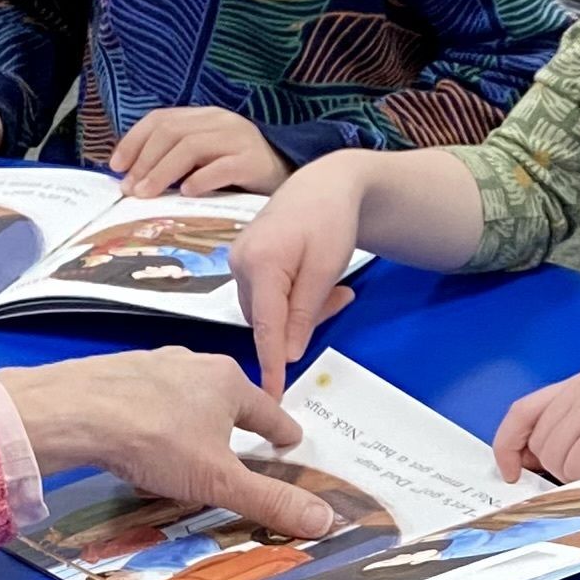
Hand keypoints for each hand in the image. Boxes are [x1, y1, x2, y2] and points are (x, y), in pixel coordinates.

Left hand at [0, 347, 340, 538]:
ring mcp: (152, 365)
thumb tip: (325, 519)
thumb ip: (270, 500)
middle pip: (225, 398)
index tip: (291, 442)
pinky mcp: (116, 373)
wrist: (74, 411)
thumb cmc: (156, 441)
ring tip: (184, 450)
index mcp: (228, 382)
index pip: (268, 411)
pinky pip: (145, 399)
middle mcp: (193, 364)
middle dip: (232, 423)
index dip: (281, 432)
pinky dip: (151, 420)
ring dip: (189, 421)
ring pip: (183, 396)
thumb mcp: (219, 480)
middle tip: (236, 448)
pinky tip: (139, 444)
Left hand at [106, 105, 292, 199]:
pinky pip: (222, 167)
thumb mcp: (205, 158)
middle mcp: (220, 121)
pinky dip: (201, 179)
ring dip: (163, 172)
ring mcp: (239, 138)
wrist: (288, 177)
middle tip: (130, 189)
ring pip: (191, 147)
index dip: (134, 140)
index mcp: (204, 116)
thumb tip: (134, 178)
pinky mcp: (254, 160)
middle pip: (172, 133)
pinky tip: (188, 193)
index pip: (161, 119)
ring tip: (148, 194)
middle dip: (145, 161)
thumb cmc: (240, 173)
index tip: (116, 166)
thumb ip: (176, 160)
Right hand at [227, 156, 370, 391]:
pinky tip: (316, 284)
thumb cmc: (330, 219)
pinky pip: (267, 295)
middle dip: (302, 322)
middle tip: (340, 299)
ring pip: (268, 310)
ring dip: (301, 310)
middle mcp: (240, 264)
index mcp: (259, 264)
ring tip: (334, 289)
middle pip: (266, 319)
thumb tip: (289, 354)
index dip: (270, 364)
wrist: (325, 184)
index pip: (264, 326)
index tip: (272, 396)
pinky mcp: (246, 262)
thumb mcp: (326, 270)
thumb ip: (305, 313)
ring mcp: (239, 262)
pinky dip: (292, 298)